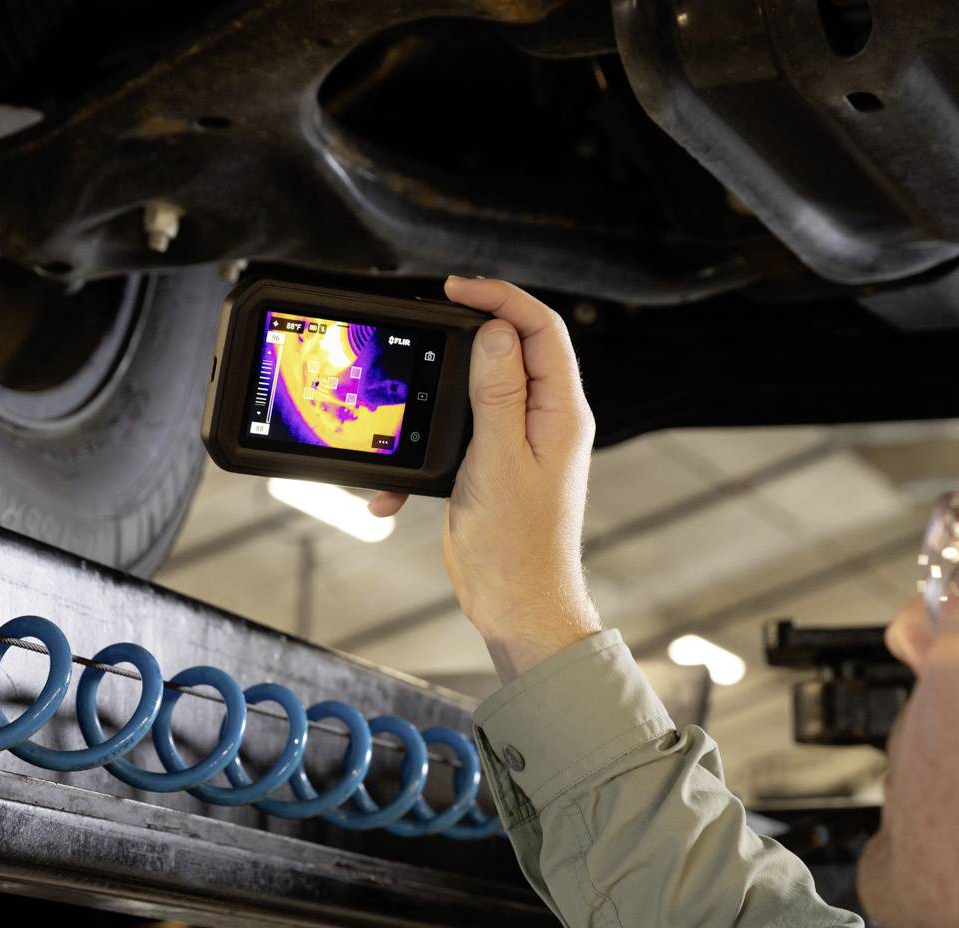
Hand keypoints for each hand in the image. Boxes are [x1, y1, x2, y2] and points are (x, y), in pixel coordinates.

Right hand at [369, 277, 603, 681]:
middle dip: (464, 336)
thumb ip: (497, 392)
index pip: (540, 329)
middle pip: (510, 350)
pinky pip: (459, 439)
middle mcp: (547, 422)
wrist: (517, 608)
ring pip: (479, 392)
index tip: (455, 289)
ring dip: (437, 399)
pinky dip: (427, 455)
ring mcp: (521, 445)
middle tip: (424, 324)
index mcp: (561, 413)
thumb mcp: (498, 459)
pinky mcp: (495, 469)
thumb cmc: (517, 547)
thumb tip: (495, 331)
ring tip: (404, 404)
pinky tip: (397, 488)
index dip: (500, 297)